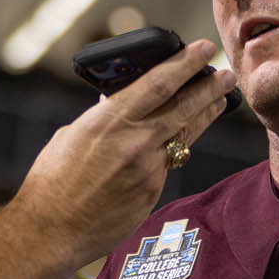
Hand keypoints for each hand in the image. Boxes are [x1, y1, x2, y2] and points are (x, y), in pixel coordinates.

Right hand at [12, 40, 236, 261]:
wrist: (52, 229)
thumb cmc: (52, 180)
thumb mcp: (73, 135)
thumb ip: (102, 117)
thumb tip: (118, 103)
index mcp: (109, 120)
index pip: (158, 83)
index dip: (185, 63)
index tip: (203, 49)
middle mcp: (135, 141)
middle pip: (184, 106)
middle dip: (209, 87)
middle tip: (226, 73)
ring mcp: (147, 168)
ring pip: (185, 134)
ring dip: (205, 114)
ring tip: (220, 100)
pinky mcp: (152, 191)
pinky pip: (169, 162)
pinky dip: (176, 147)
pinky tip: (182, 140)